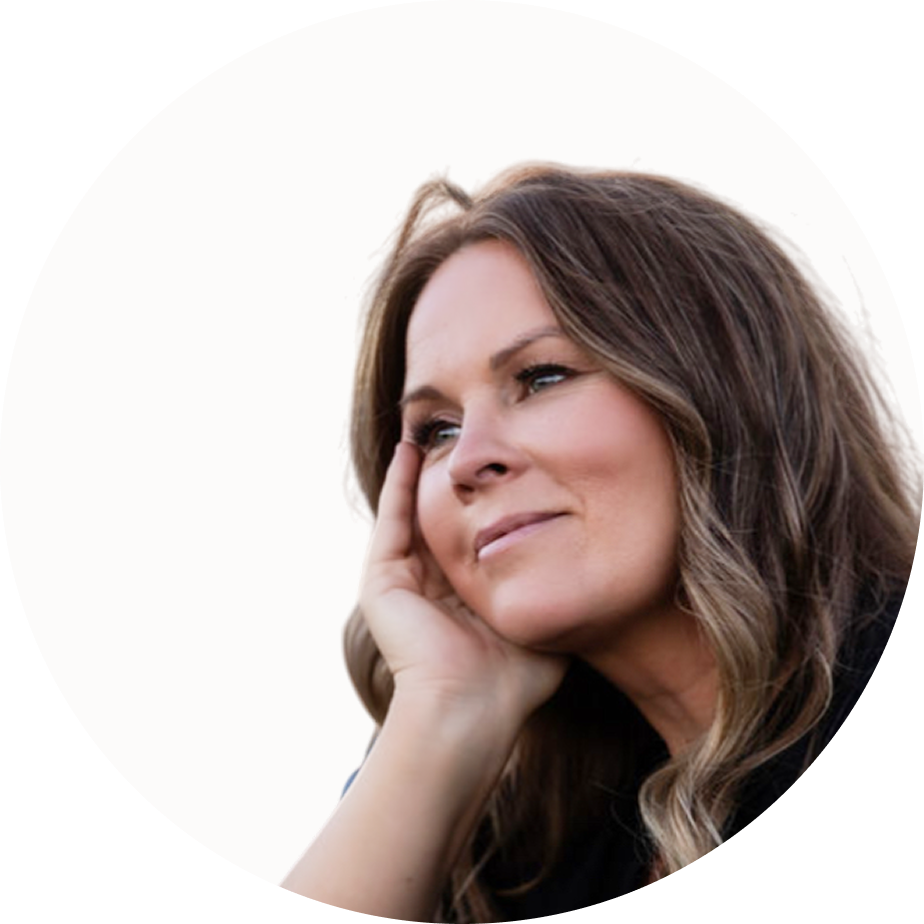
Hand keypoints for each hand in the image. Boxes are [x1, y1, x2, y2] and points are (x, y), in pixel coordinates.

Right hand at [358, 442, 568, 729]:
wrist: (472, 710)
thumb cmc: (513, 677)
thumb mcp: (540, 620)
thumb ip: (554, 593)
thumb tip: (588, 567)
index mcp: (465, 599)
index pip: (472, 536)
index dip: (484, 501)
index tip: (502, 464)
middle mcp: (432, 588)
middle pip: (440, 518)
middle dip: (452, 478)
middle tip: (463, 435)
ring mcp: (403, 584)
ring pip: (413, 512)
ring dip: (420, 471)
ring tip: (431, 428)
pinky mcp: (381, 581)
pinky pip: (392, 519)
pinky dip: (398, 483)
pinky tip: (410, 448)